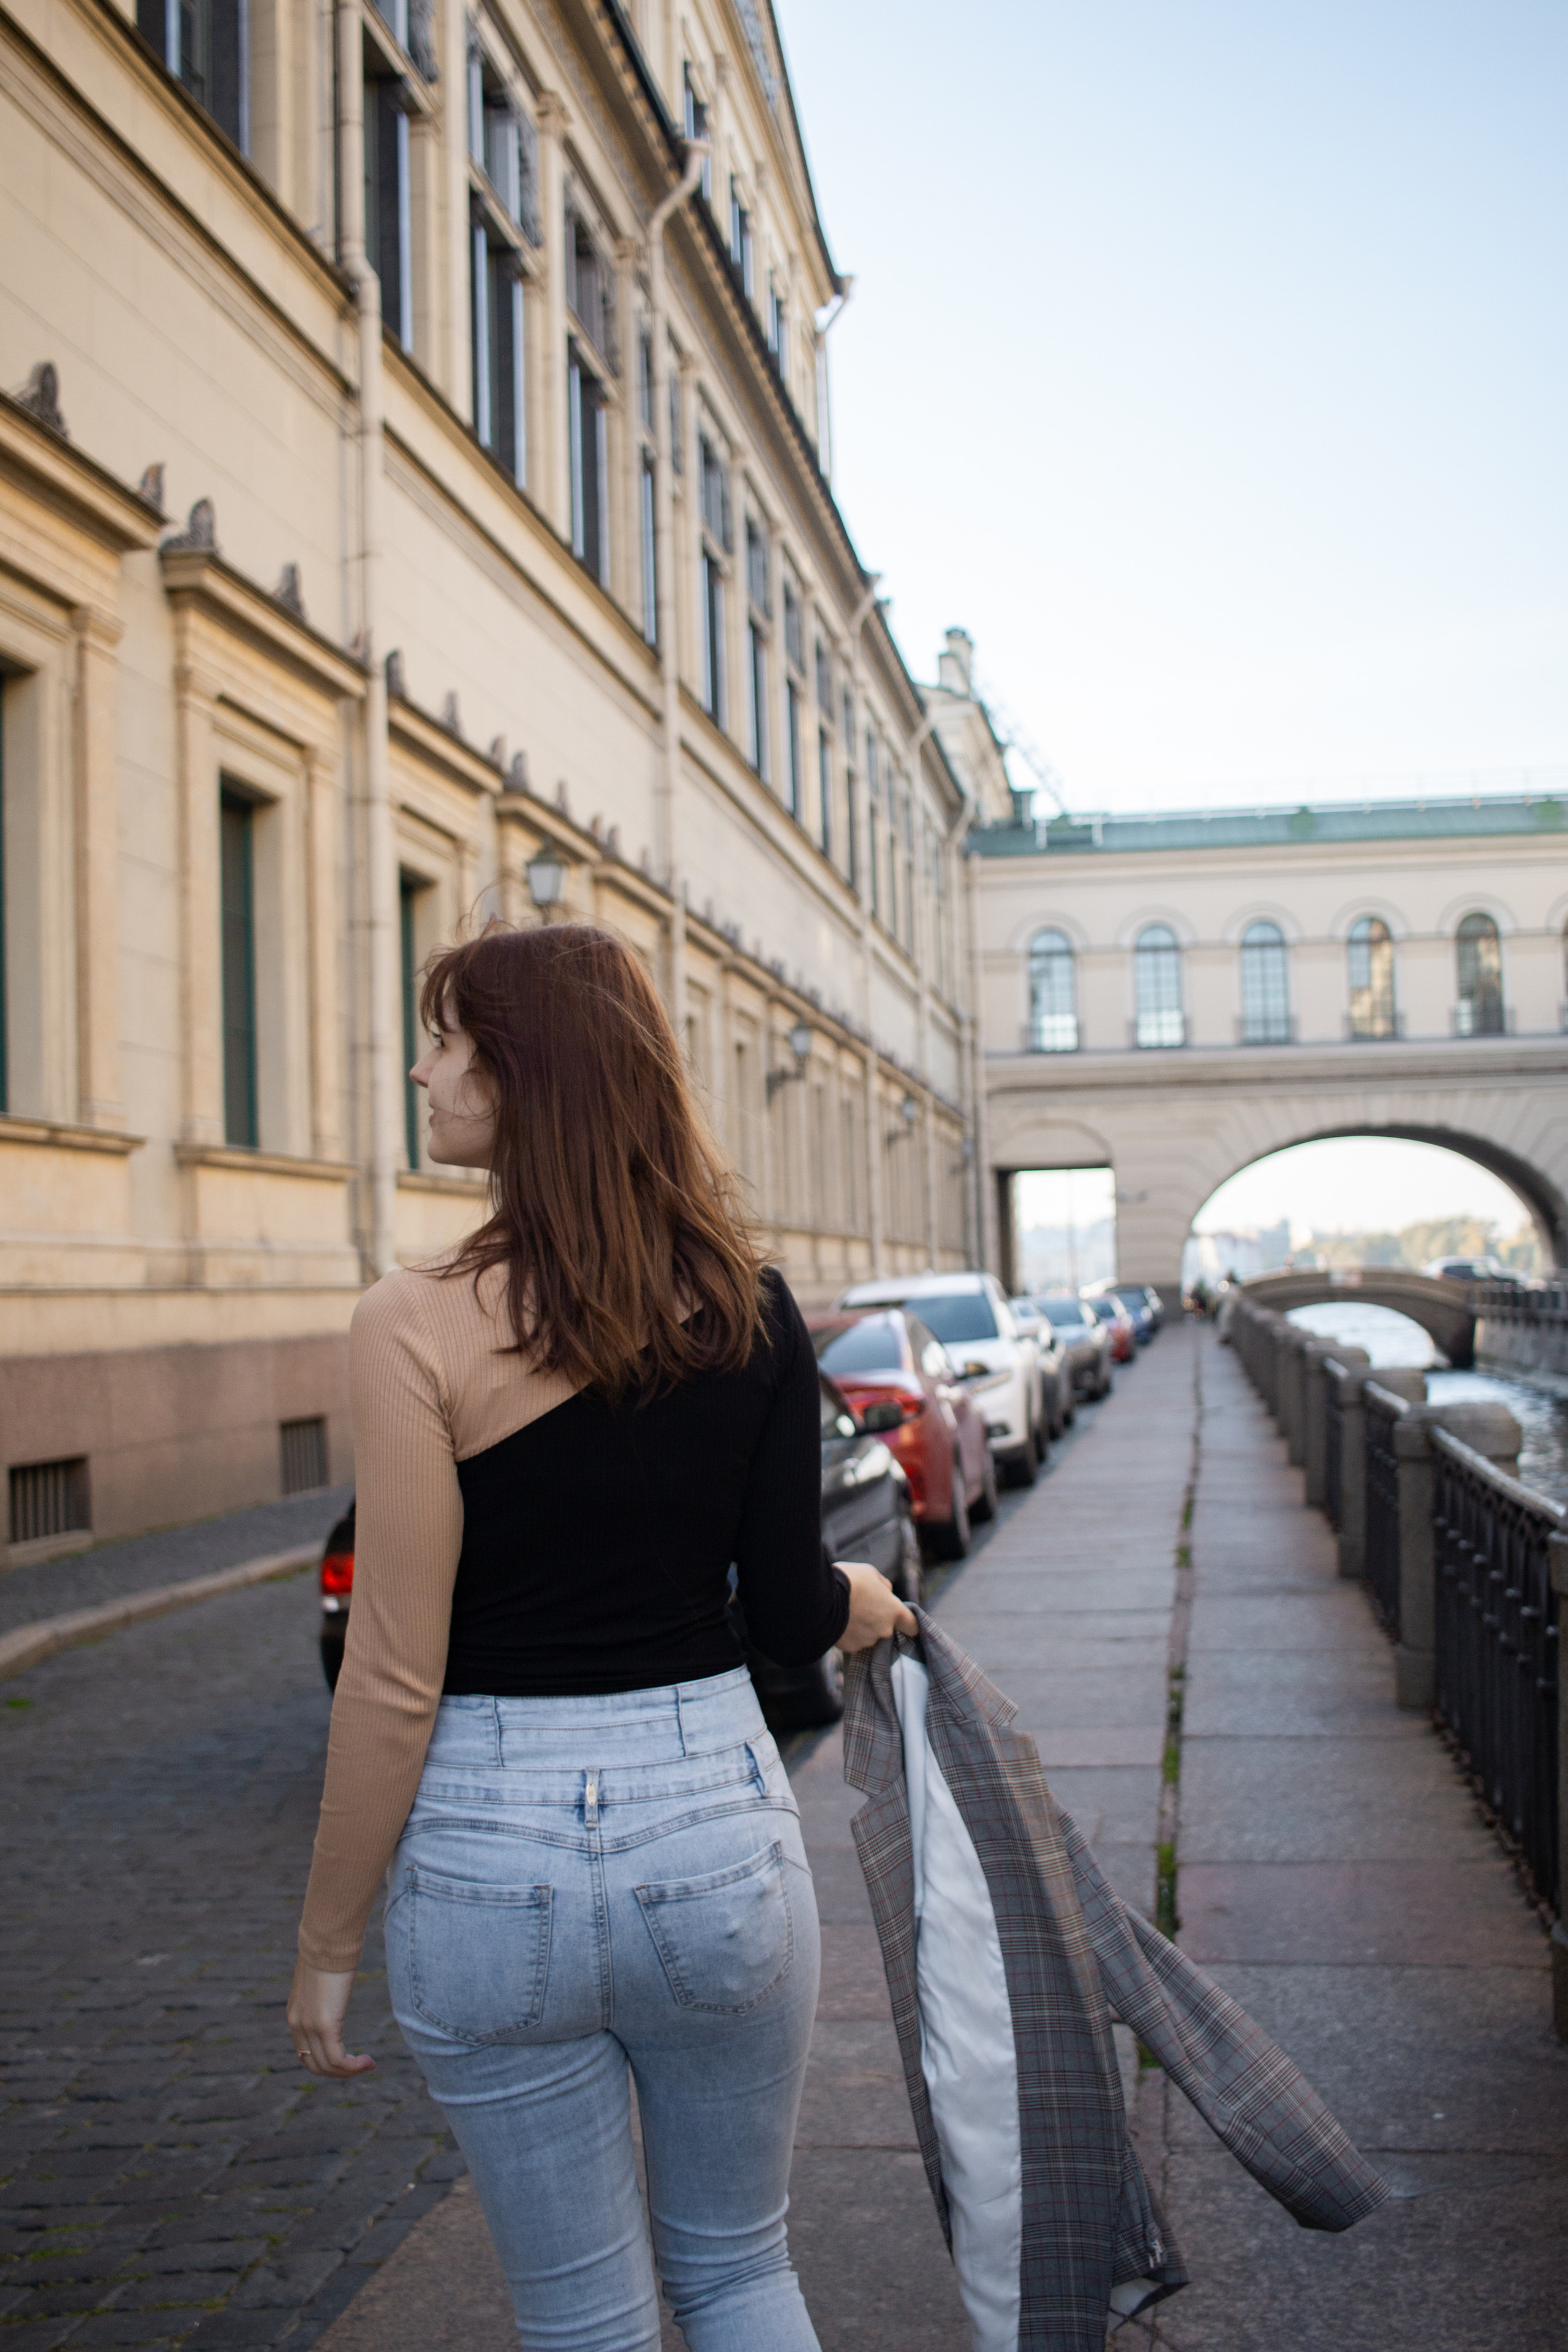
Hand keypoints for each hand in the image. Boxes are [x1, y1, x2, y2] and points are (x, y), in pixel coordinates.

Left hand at [287, 1958, 376, 2079]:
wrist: (328, 1939)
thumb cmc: (330, 1951)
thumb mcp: (322, 1977)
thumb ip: (324, 1990)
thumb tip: (335, 1985)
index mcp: (295, 2015)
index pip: (305, 2053)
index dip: (326, 2062)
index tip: (348, 2058)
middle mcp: (297, 2024)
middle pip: (315, 2065)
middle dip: (338, 2072)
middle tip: (360, 2066)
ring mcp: (309, 2026)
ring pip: (327, 2066)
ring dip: (349, 2071)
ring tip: (368, 2064)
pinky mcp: (325, 2025)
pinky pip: (338, 2059)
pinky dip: (353, 2067)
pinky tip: (368, 2062)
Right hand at [836, 1559, 918, 1652]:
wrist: (820, 1598)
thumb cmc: (849, 1580)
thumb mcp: (870, 1573)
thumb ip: (884, 1586)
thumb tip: (886, 1593)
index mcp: (893, 1611)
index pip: (912, 1625)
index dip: (908, 1623)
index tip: (904, 1622)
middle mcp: (884, 1630)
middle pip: (886, 1629)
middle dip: (876, 1620)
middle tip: (861, 1606)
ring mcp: (867, 1640)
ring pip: (868, 1635)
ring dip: (861, 1626)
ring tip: (846, 1612)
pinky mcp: (851, 1647)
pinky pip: (853, 1640)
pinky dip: (848, 1633)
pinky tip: (839, 1621)